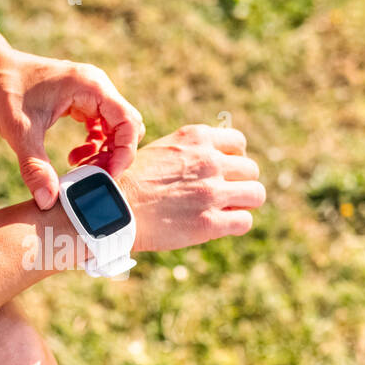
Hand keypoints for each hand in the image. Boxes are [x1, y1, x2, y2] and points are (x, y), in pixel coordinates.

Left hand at [0, 46, 144, 207]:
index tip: (107, 175)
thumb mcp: (19, 131)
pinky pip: (100, 128)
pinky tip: (73, 158)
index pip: (128, 122)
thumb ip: (35, 166)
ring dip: (104, 153)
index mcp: (90, 86)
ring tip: (81, 170)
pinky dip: (93, 147)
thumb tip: (47, 201)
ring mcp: (89, 94)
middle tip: (92, 176)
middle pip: (127, 127)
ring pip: (115, 129)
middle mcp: (96, 87)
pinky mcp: (79, 102)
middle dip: (115, 155)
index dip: (124, 152)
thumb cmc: (2, 90)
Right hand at [119, 124, 265, 252]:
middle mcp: (209, 161)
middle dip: (239, 182)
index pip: (238, 142)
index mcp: (196, 138)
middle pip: (250, 169)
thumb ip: (189, 152)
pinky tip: (218, 226)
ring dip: (243, 203)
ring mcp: (212, 191)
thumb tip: (211, 161)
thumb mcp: (160, 150)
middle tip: (223, 195)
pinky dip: (235, 225)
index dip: (233, 158)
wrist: (109, 207)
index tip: (223, 171)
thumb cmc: (126, 181)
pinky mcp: (210, 222)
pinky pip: (245, 222)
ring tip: (225, 211)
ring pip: (256, 194)